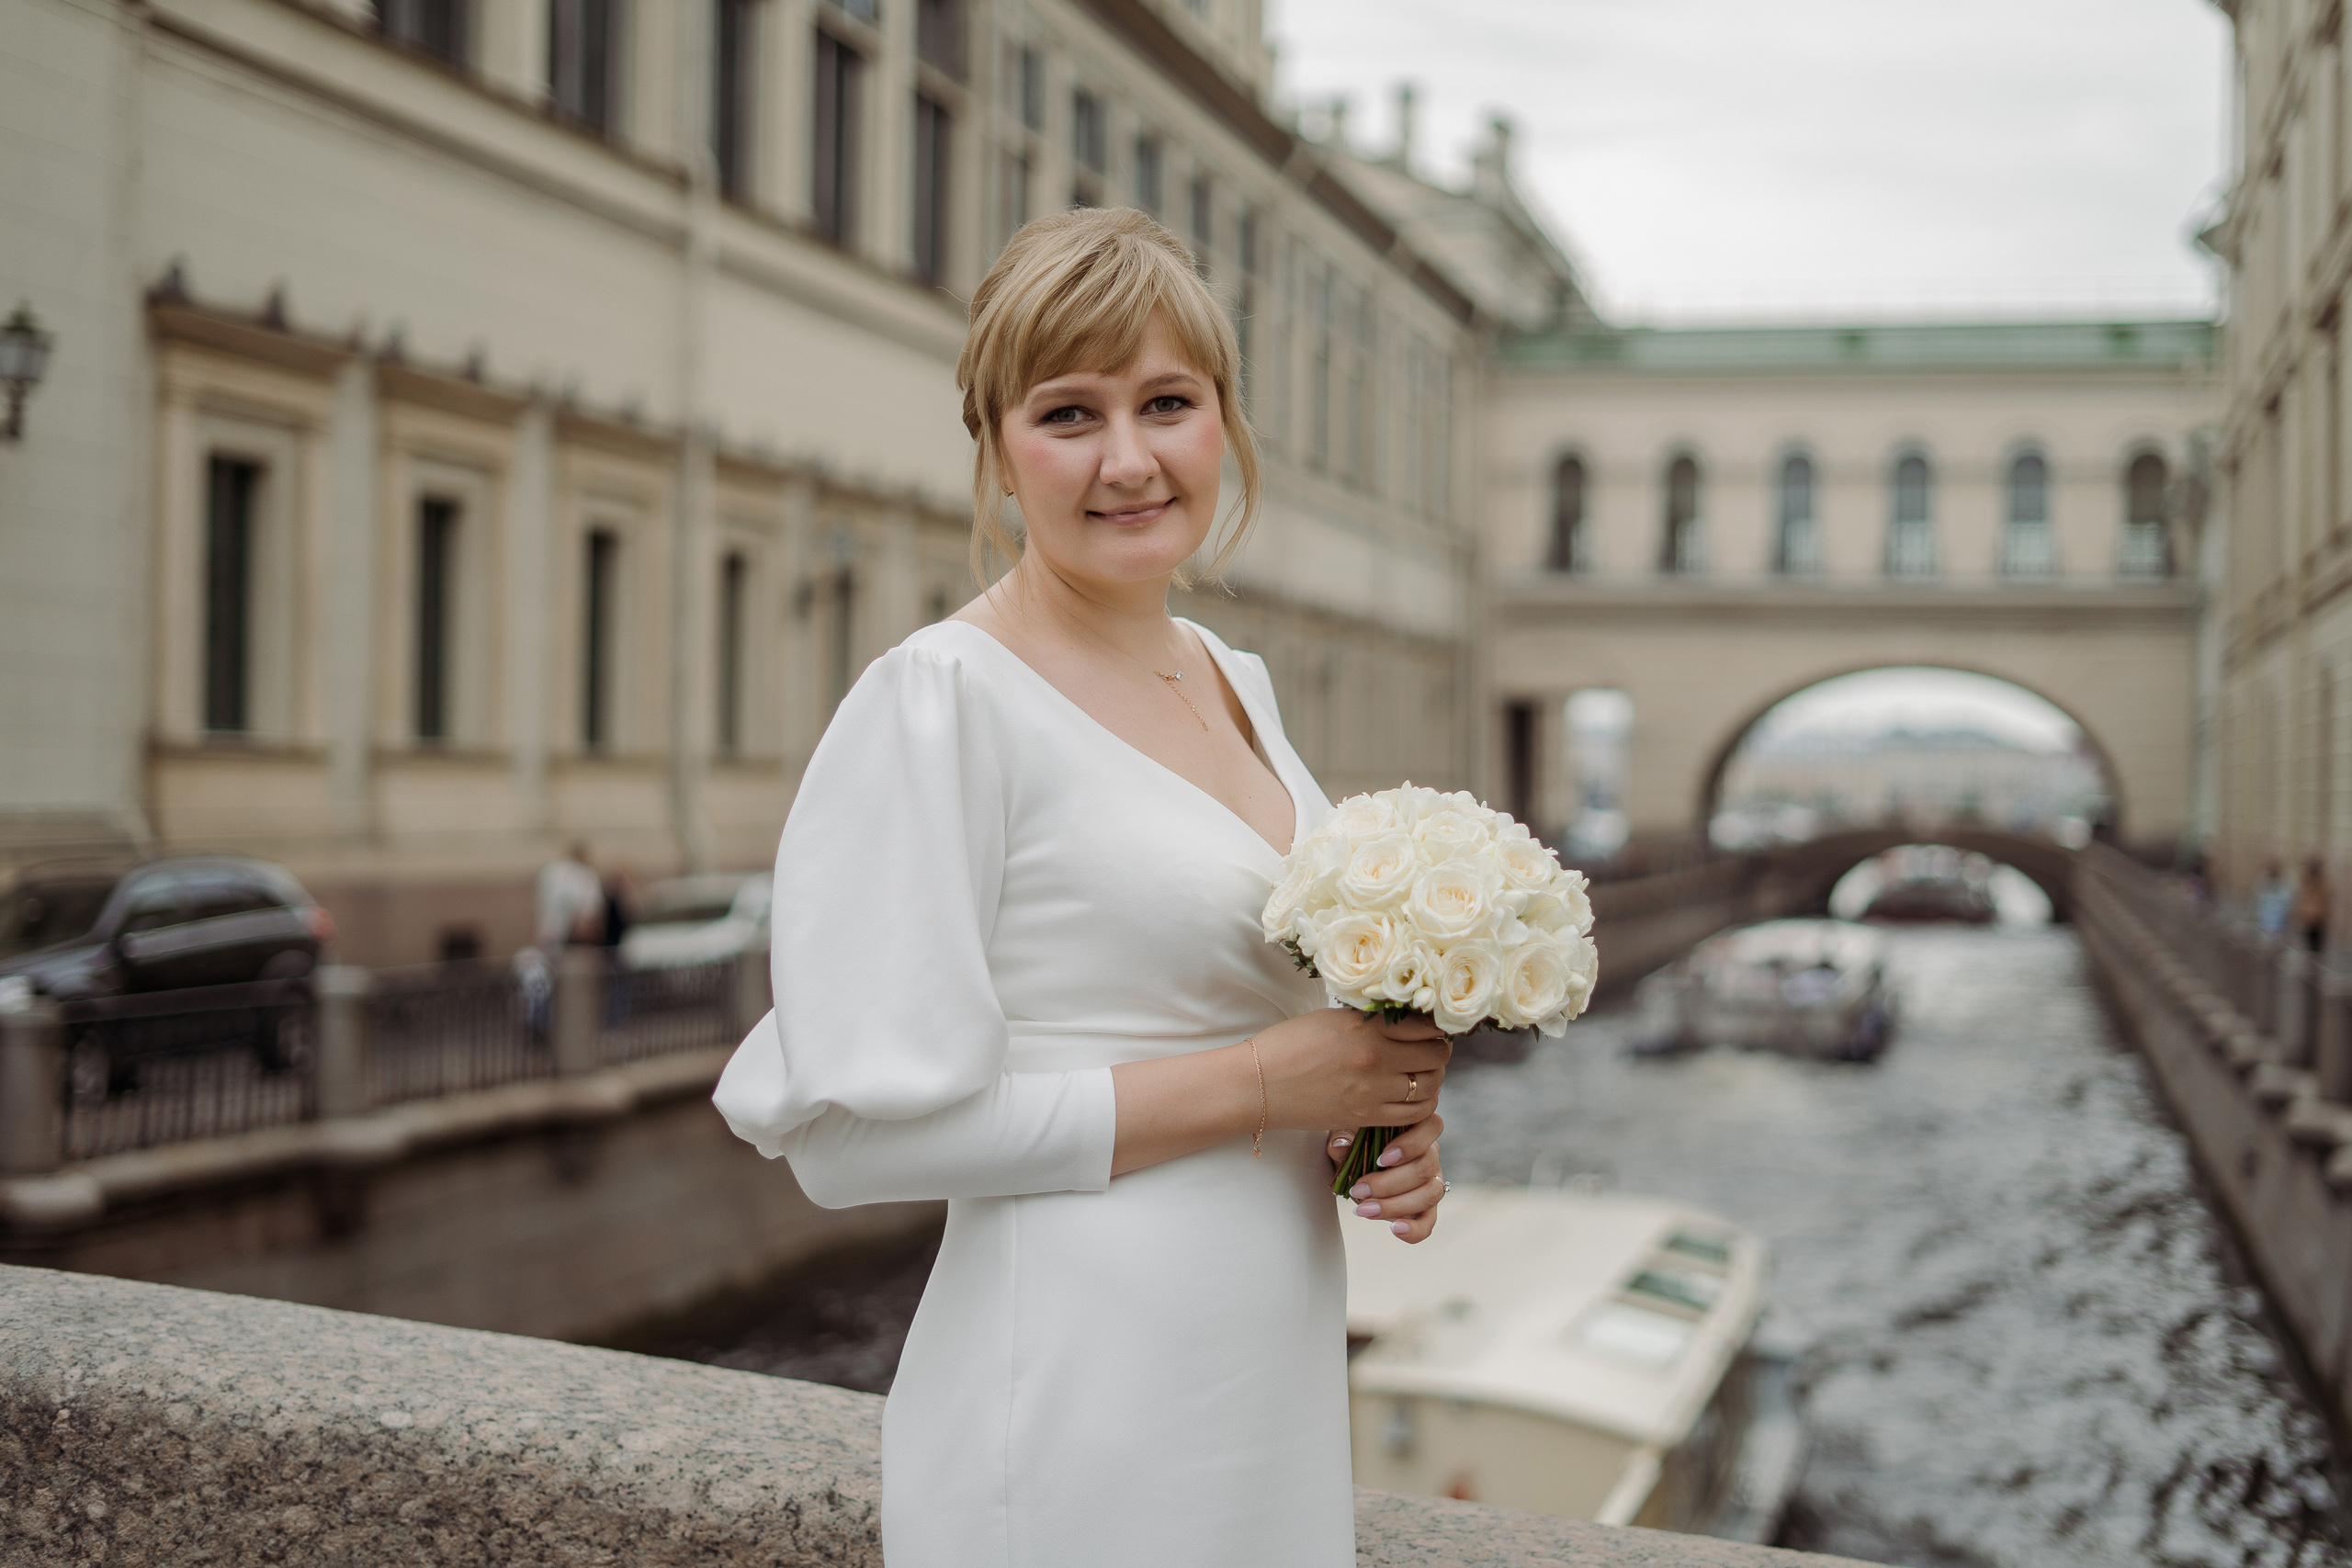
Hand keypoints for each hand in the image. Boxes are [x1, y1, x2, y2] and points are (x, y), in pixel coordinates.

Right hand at [1252, 1008, 1450, 1133]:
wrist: (1258, 1084)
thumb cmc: (1289, 1045)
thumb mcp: (1331, 1019)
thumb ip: (1370, 1020)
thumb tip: (1404, 1018)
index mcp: (1365, 1027)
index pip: (1425, 1025)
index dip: (1433, 1026)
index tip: (1429, 1027)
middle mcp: (1375, 1058)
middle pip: (1436, 1056)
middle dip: (1438, 1051)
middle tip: (1429, 1050)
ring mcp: (1372, 1091)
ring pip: (1430, 1086)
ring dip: (1432, 1079)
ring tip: (1421, 1073)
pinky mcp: (1365, 1117)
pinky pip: (1414, 1114)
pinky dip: (1421, 1104)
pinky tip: (1411, 1096)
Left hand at [1329, 1114, 1445, 1243]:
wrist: (1354, 1168)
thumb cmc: (1355, 1143)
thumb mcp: (1346, 1134)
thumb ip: (1343, 1136)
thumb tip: (1340, 1145)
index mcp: (1416, 1128)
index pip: (1431, 1126)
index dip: (1411, 1144)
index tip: (1381, 1159)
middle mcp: (1430, 1154)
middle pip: (1425, 1168)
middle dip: (1389, 1183)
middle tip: (1358, 1190)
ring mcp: (1431, 1181)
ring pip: (1430, 1194)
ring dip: (1396, 1205)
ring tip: (1364, 1210)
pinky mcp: (1425, 1209)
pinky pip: (1428, 1222)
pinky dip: (1414, 1230)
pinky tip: (1394, 1229)